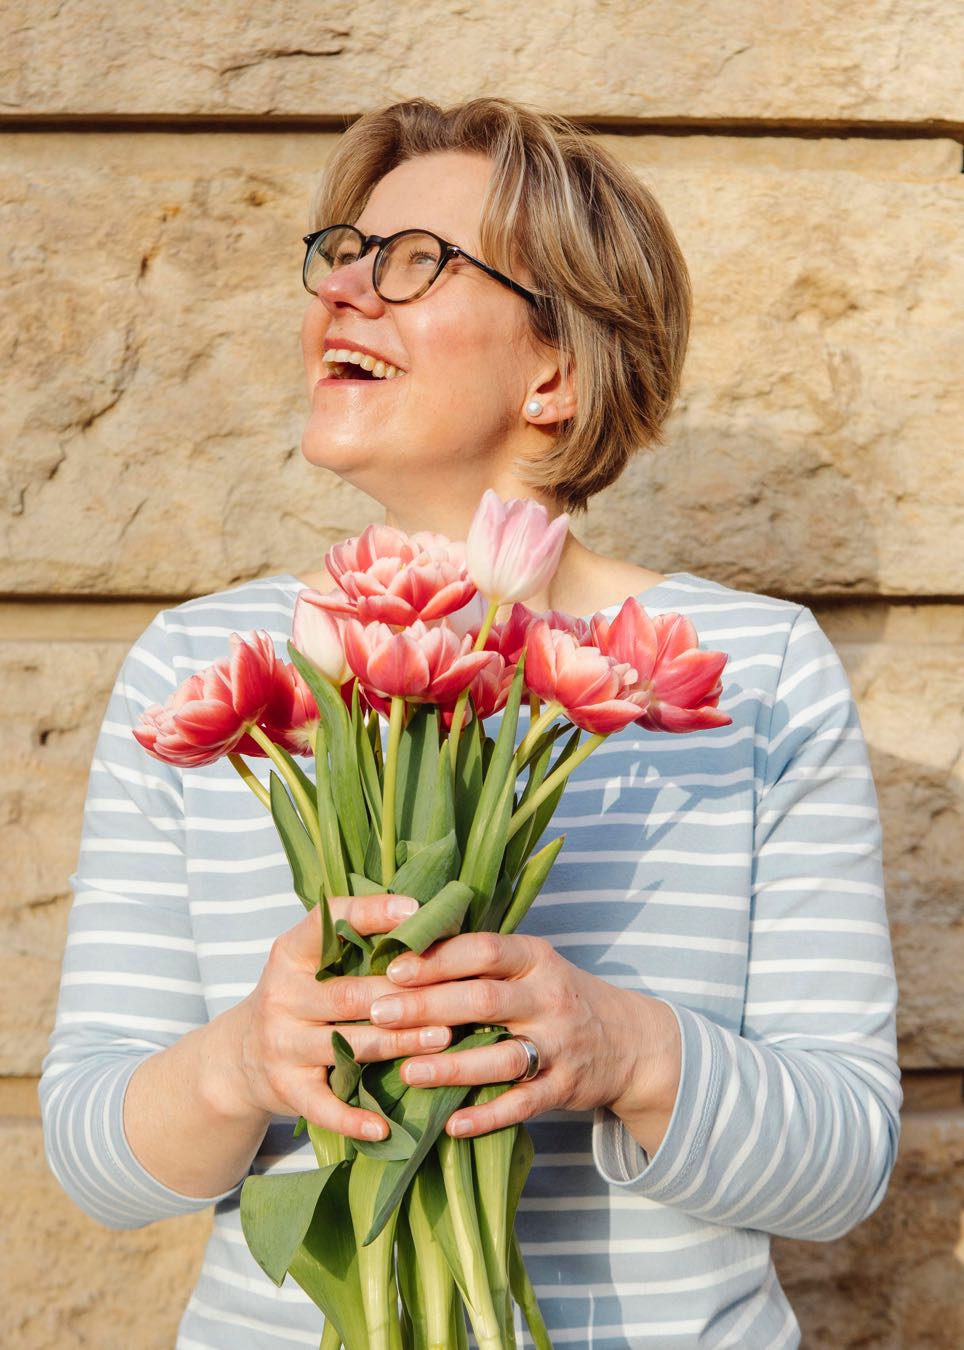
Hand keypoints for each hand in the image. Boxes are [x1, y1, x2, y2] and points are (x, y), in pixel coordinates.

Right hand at [227, 895, 452, 1140]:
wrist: (238, 1057)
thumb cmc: (300, 998)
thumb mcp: (310, 962)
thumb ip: (354, 942)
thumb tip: (427, 916)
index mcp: (290, 954)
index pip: (328, 923)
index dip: (372, 913)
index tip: (415, 909)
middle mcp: (281, 995)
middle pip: (349, 993)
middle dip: (402, 994)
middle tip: (452, 992)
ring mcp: (281, 1044)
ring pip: (347, 1044)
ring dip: (398, 1043)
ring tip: (443, 1039)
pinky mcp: (285, 1088)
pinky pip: (323, 1106)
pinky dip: (353, 1119)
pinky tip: (384, 1126)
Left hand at [369, 933, 680, 1149]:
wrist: (630, 1041)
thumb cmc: (557, 995)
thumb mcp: (531, 965)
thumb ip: (482, 959)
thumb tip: (405, 947)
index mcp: (535, 958)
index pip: (484, 950)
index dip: (438, 958)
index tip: (393, 968)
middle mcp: (549, 997)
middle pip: (484, 1000)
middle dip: (428, 1007)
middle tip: (379, 1013)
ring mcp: (559, 1045)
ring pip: (502, 1057)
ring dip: (452, 1066)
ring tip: (407, 1071)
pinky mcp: (564, 1087)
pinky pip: (523, 1104)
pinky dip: (487, 1116)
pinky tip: (451, 1124)